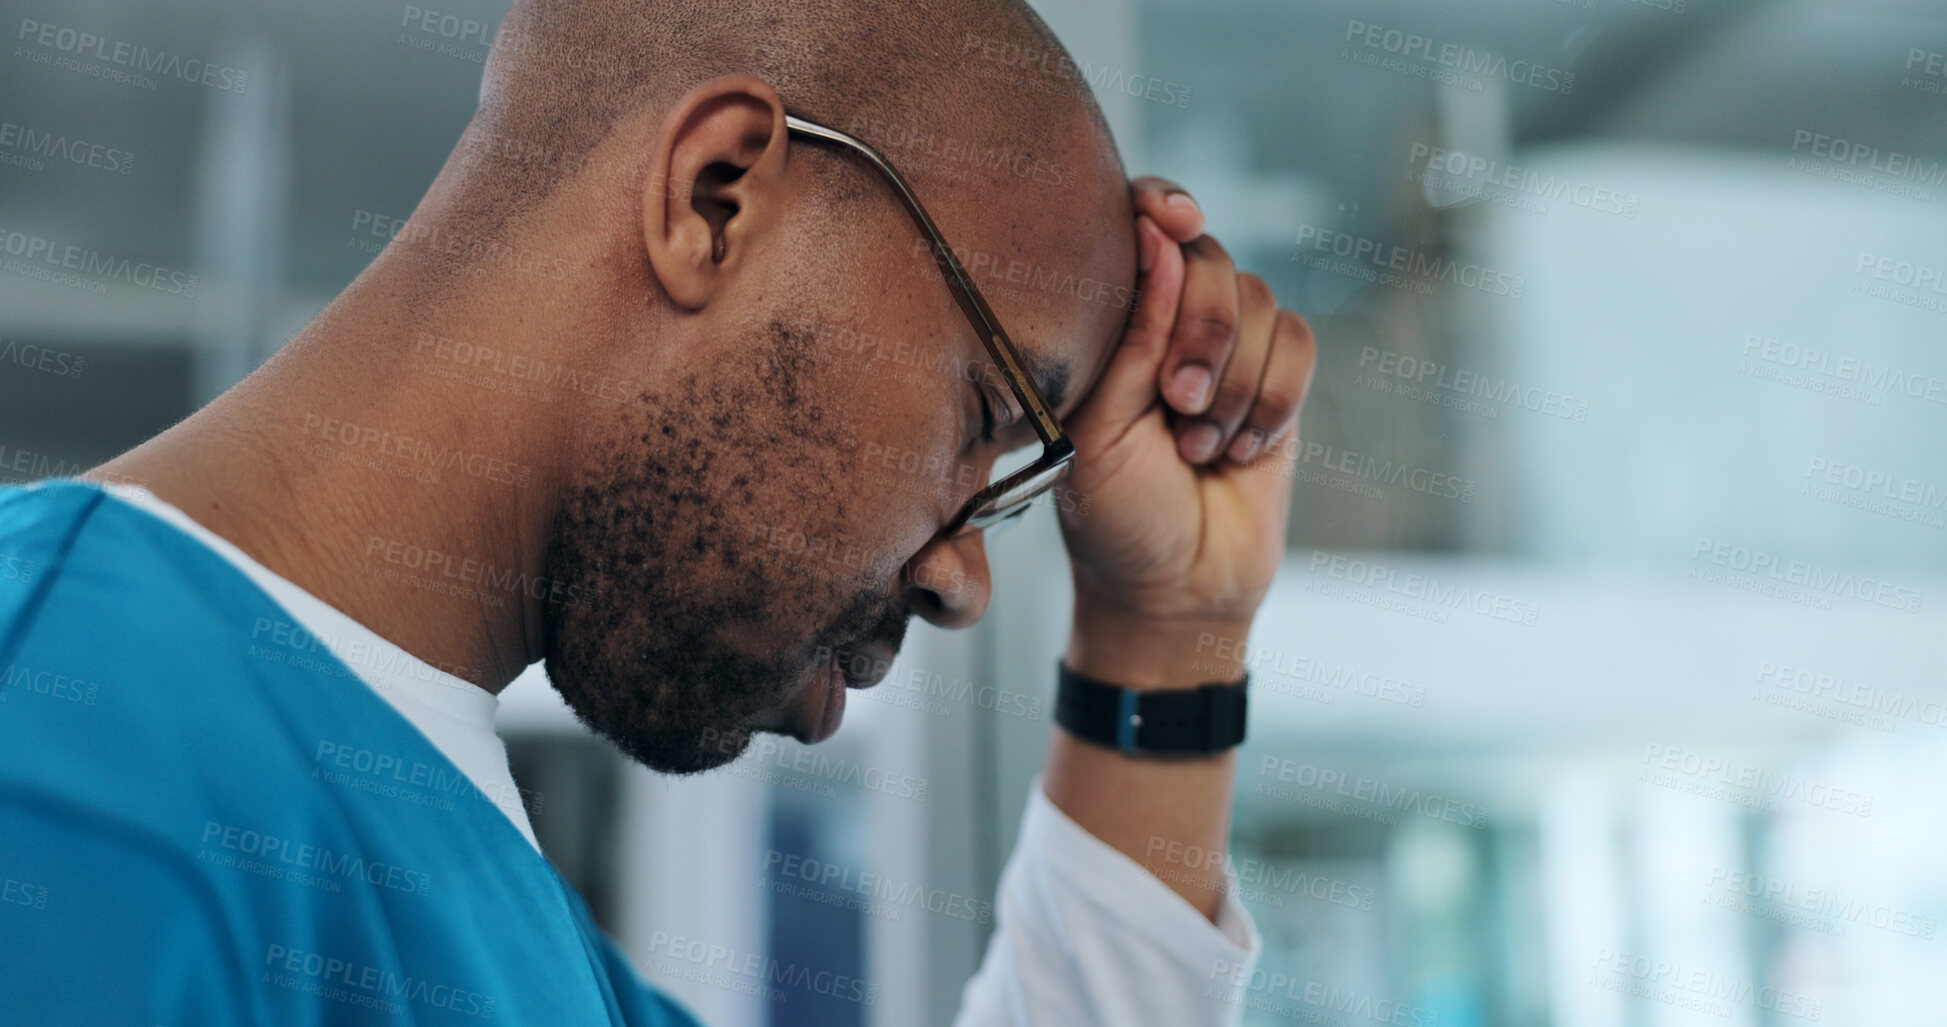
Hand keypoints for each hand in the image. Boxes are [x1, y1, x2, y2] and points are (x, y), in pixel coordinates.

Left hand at [1056, 179, 1316, 661]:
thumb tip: (1158, 237)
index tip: (1176, 221)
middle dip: (1202, 333)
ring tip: (1198, 448)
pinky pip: (1300, 345)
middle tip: (1178, 403)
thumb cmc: (1115, 515)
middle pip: (1211, 258)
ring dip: (1235, 386)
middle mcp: (1168, 322)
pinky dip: (1274, 401)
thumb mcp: (1098, 428)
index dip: (1162, 206)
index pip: (1137, 227)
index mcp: (1107, 323)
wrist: (1177, 589)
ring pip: (1260, 303)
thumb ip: (1129, 334)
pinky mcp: (1277, 381)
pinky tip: (1240, 450)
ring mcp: (1227, 348)